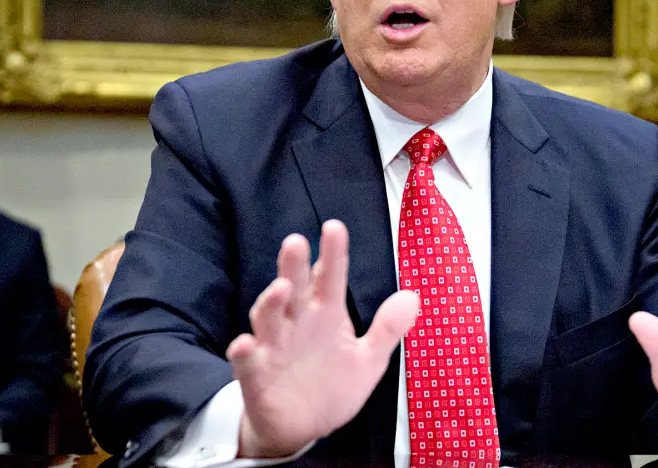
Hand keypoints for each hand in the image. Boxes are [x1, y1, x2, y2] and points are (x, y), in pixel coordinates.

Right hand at [226, 220, 419, 457]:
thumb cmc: (332, 385)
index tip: (334, 228)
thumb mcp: (368, 359)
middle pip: (295, 288)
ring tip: (282, 288)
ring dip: (271, 302)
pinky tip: (245, 344)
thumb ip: (387, 328)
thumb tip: (412, 296)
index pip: (330, 277)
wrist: (304, 428)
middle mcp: (298, 323)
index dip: (333, 253)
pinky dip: (244, 352)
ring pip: (268, 318)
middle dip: (295, 266)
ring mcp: (274, 347)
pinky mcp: (256, 375)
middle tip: (296, 242)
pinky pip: (247, 362)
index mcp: (326, 314)